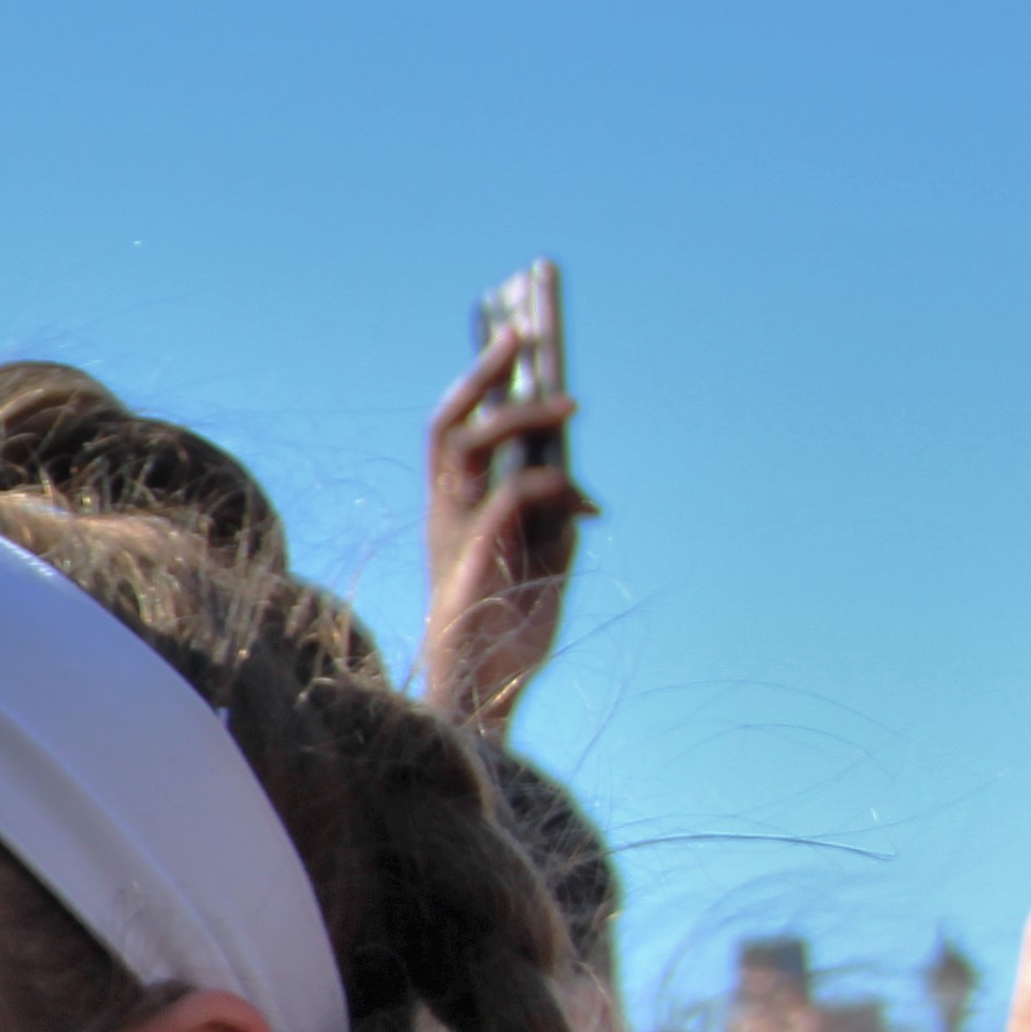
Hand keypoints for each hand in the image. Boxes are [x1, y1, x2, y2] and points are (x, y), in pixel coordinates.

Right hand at [420, 338, 591, 740]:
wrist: (482, 702)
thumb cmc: (508, 638)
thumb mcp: (542, 564)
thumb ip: (550, 518)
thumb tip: (572, 476)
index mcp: (452, 513)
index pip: (453, 431)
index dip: (476, 381)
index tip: (506, 332)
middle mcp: (443, 515)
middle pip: (447, 423)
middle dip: (483, 372)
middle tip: (524, 330)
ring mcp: (450, 534)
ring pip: (465, 445)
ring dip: (518, 413)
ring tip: (569, 402)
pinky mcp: (467, 558)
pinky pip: (509, 495)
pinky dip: (551, 484)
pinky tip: (587, 501)